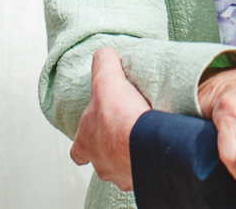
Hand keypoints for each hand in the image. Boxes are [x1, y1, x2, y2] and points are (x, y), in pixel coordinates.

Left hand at [70, 47, 149, 190]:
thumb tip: (104, 53)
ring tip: (145, 143)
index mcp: (87, 143)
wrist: (146, 142)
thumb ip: (103, 63)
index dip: (84, 142)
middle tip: (126, 135)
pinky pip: (145, 175)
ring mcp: (122, 176)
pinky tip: (158, 153)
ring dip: (132, 157)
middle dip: (113, 149)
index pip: (77, 150)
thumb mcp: (106, 78)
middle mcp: (102, 164)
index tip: (93, 136)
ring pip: (124, 169)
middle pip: (102, 160)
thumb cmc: (120, 117)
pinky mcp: (142, 181)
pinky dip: (151, 165)